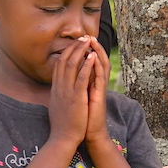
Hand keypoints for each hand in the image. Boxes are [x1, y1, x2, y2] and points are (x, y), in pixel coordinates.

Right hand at [47, 40, 93, 147]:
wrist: (63, 139)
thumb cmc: (63, 125)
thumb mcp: (58, 106)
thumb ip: (59, 95)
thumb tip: (59, 89)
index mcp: (56, 89)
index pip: (59, 65)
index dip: (67, 52)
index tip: (75, 44)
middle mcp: (59, 87)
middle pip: (64, 60)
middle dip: (74, 47)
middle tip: (82, 37)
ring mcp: (67, 92)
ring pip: (71, 65)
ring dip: (80, 51)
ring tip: (88, 40)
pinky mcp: (76, 98)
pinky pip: (81, 77)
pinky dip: (86, 66)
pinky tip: (92, 56)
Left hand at [81, 38, 111, 152]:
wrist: (90, 133)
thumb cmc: (82, 118)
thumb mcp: (77, 99)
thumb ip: (75, 88)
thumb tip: (67, 79)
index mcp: (89, 84)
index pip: (88, 63)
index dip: (84, 52)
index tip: (78, 41)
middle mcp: (96, 84)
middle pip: (97, 60)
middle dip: (92, 47)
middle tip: (87, 35)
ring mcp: (99, 88)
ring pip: (101, 65)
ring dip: (97, 52)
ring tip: (92, 40)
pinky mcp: (100, 94)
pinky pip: (100, 77)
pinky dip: (97, 65)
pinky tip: (94, 56)